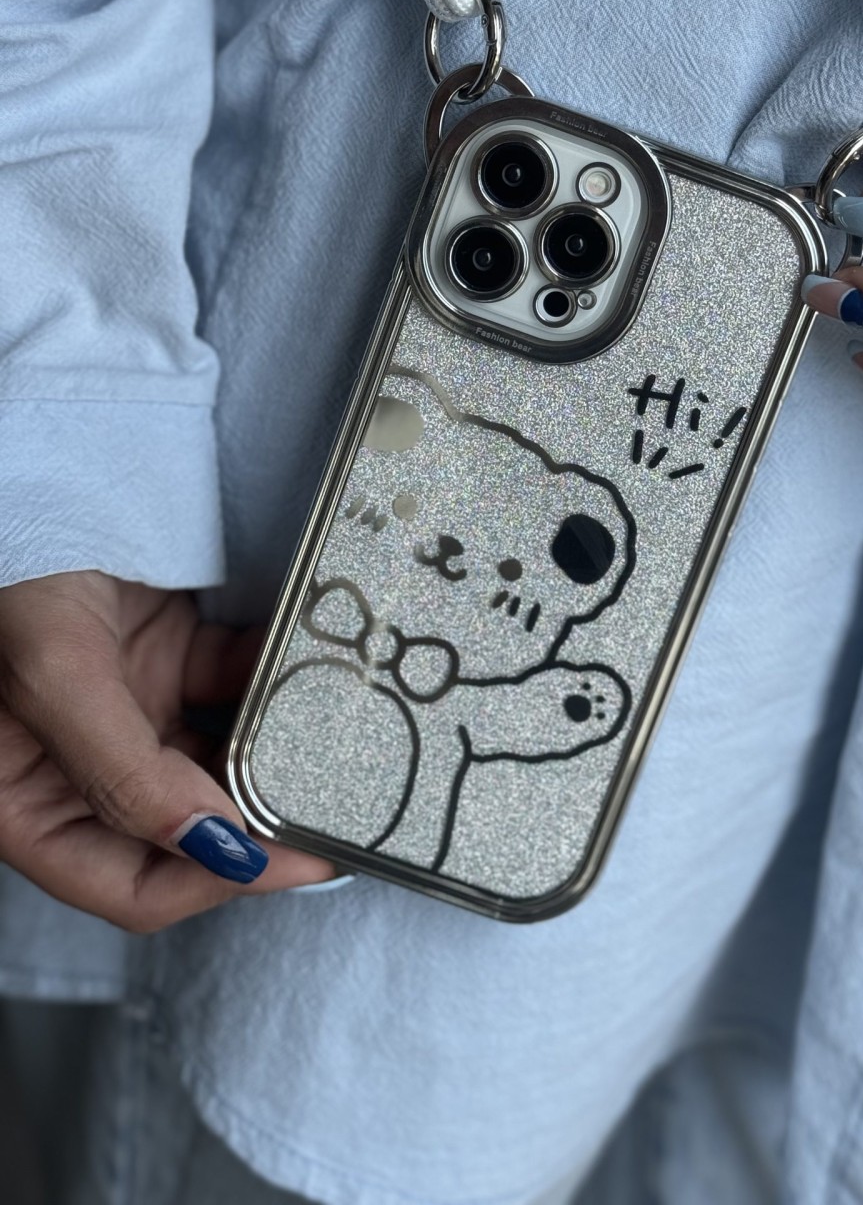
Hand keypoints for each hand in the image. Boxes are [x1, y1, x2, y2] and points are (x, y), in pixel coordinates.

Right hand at [0, 571, 331, 931]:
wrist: (27, 465)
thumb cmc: (5, 570)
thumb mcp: (50, 676)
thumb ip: (124, 773)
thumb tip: (214, 848)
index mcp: (27, 803)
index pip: (132, 886)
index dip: (215, 884)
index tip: (298, 862)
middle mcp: (80, 768)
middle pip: (188, 831)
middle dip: (261, 826)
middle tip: (338, 812)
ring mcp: (129, 710)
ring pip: (221, 759)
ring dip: (277, 755)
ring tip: (341, 749)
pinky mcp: (165, 653)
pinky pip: (233, 682)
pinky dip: (274, 677)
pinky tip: (314, 668)